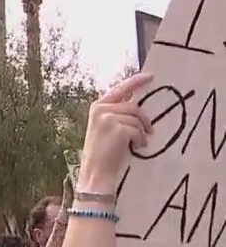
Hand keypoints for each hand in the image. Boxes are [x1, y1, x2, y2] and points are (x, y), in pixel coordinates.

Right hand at [79, 72, 152, 189]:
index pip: (120, 88)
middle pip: (133, 106)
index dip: (136, 81)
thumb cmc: (103, 152)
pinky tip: (136, 148)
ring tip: (138, 143)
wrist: (96, 171)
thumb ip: (117, 113)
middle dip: (144, 119)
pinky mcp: (116, 128)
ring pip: (137, 118)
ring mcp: (107, 118)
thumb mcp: (106, 127)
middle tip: (150, 131)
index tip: (150, 75)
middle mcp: (100, 109)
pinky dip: (140, 140)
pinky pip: (138, 130)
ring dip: (142, 132)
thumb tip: (138, 105)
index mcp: (97, 106)